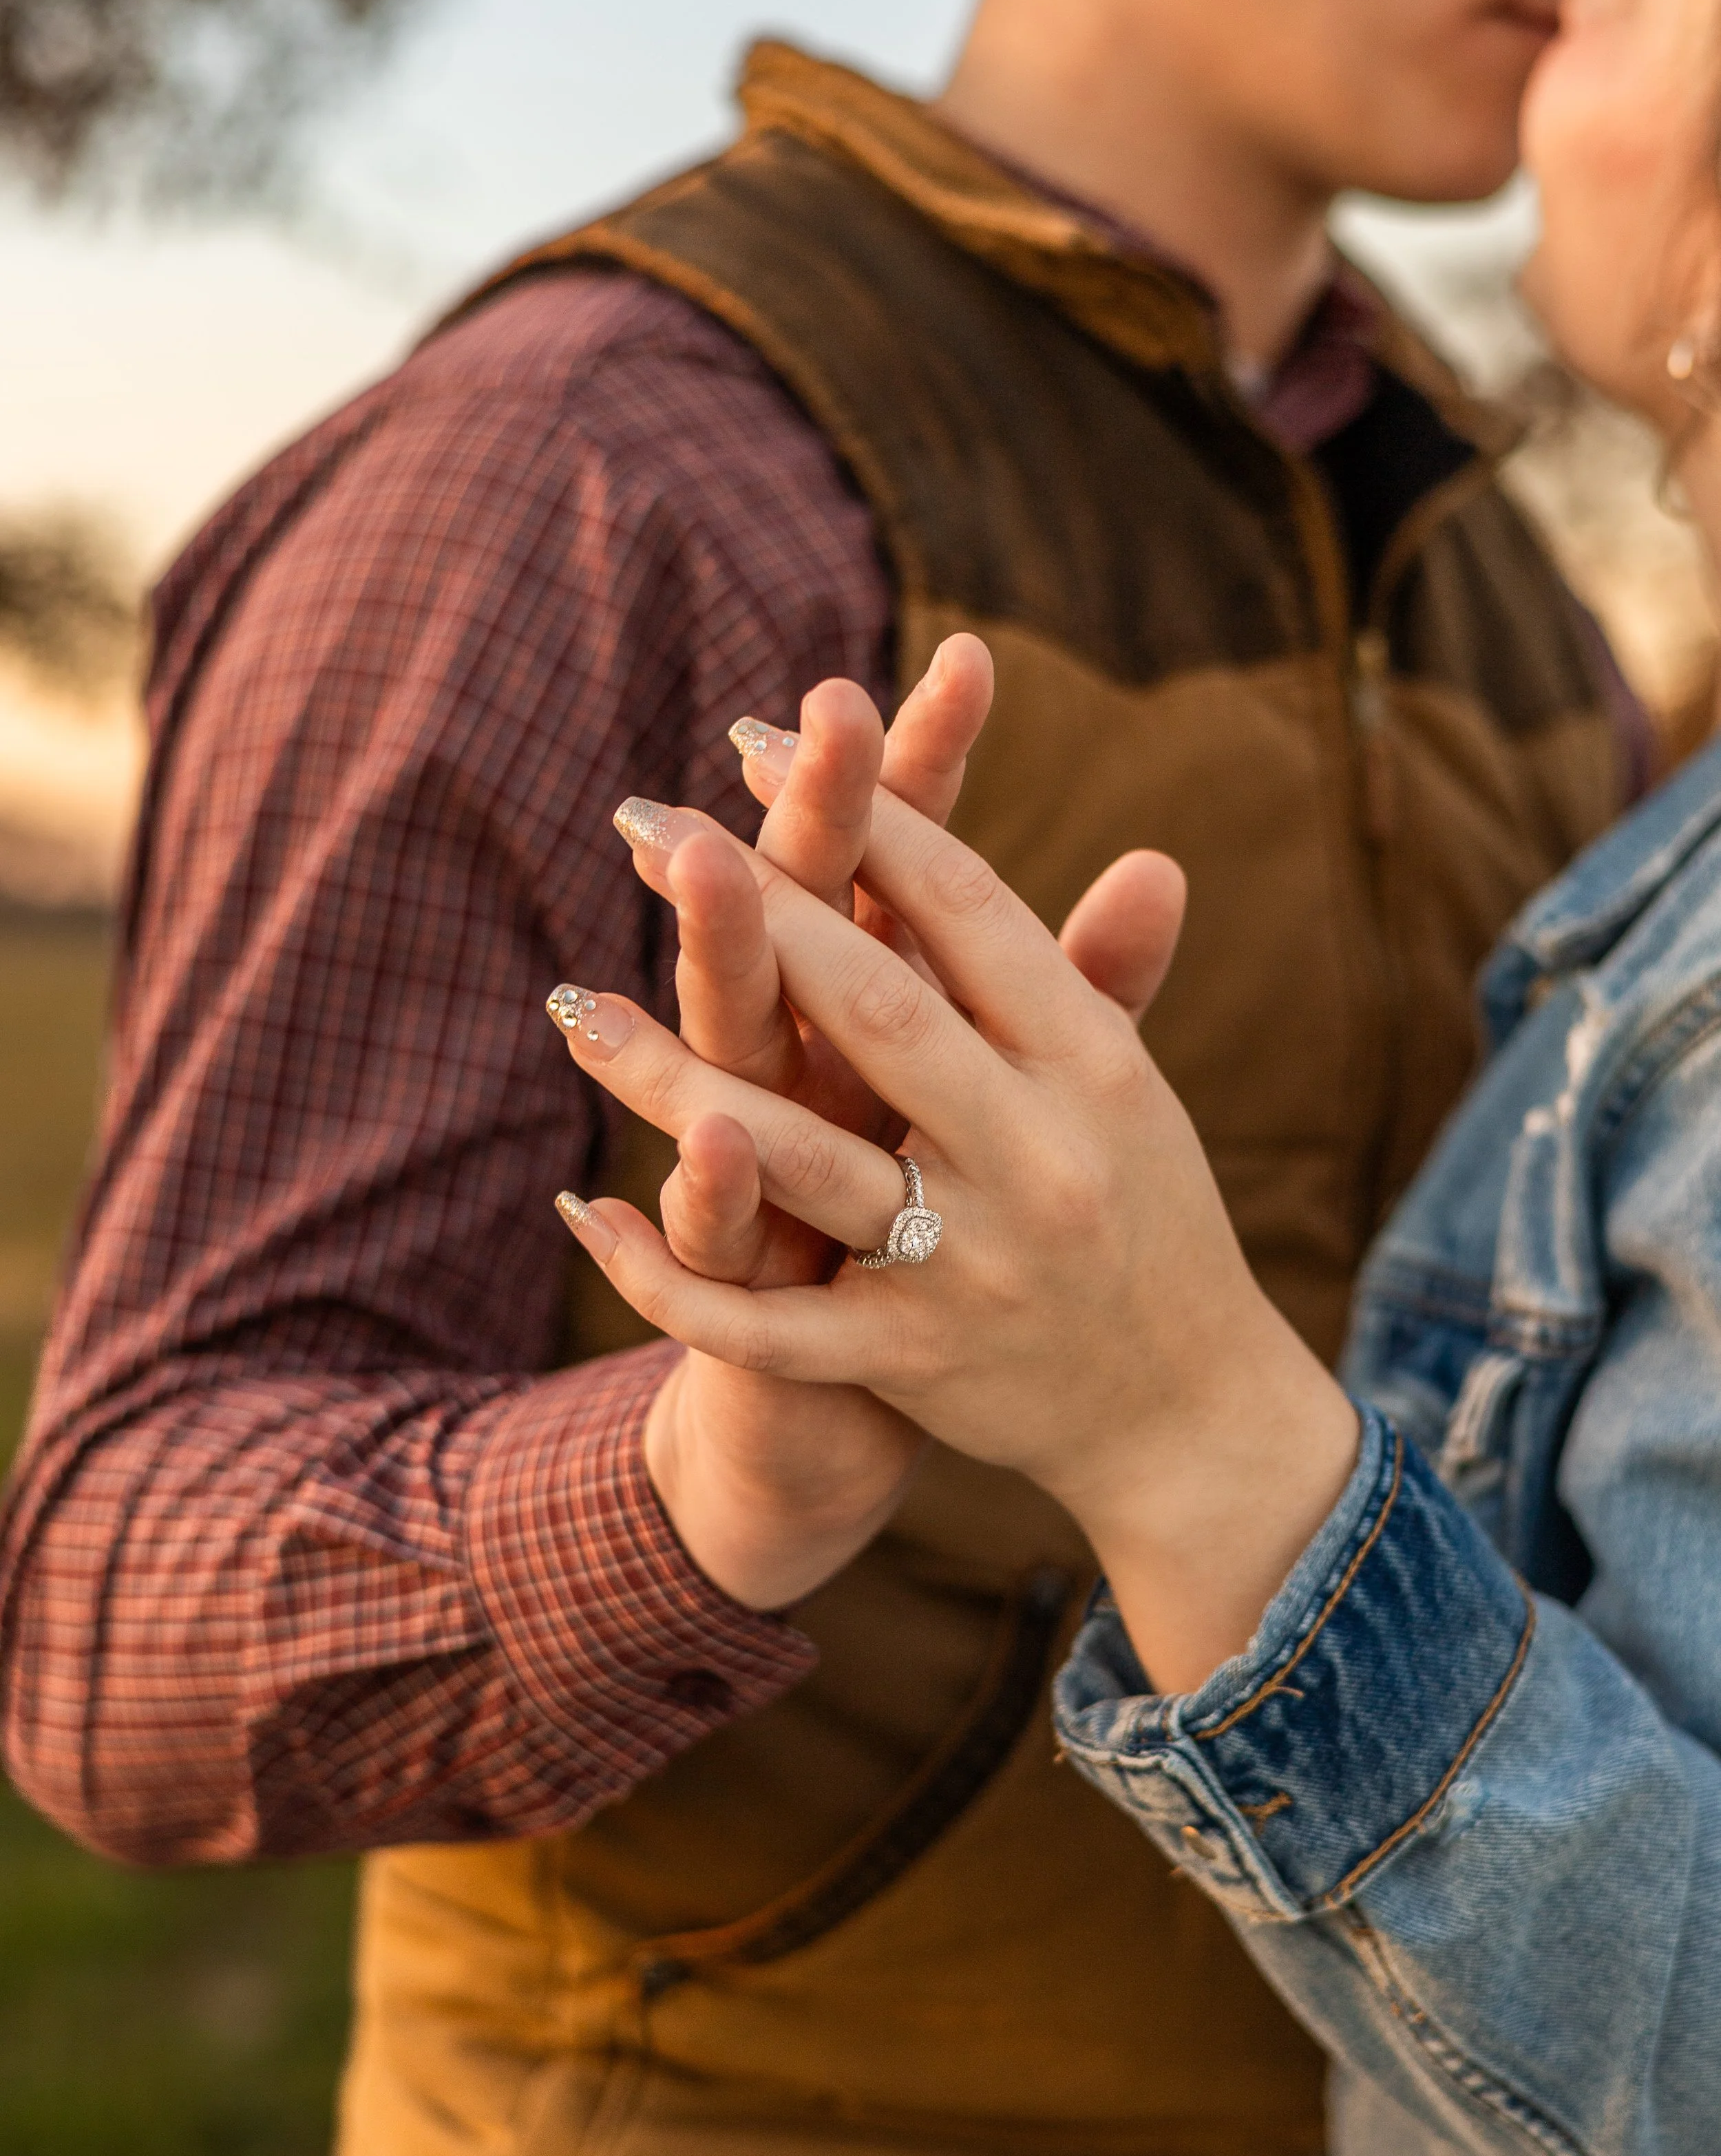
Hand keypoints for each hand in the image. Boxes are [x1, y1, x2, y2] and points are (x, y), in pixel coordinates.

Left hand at [554, 787, 1359, 1691]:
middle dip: (754, 913)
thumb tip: (1149, 851)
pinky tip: (584, 1213)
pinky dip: (671, 1275)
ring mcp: (970, 1263)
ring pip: (801, 1159)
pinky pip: (768, 1324)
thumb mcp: (1136, 1094)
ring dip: (676, 1081)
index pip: (971, 913)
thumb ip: (1103, 977)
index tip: (757, 737)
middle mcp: (1038, 1154)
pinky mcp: (912, 1361)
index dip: (867, 819)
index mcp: (1095, 1065)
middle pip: (878, 1011)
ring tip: (573, 1008)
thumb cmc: (1149, 1220)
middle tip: (645, 827)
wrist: (1190, 1418)